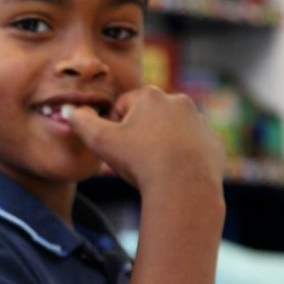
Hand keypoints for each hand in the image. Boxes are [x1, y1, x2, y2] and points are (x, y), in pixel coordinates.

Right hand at [65, 86, 225, 195]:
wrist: (185, 187)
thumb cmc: (140, 161)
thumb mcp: (99, 140)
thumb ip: (81, 121)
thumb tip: (70, 111)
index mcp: (150, 96)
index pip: (122, 106)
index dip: (113, 128)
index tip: (116, 147)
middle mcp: (178, 101)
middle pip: (147, 117)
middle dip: (138, 134)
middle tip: (133, 159)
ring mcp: (200, 122)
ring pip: (170, 131)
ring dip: (160, 144)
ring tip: (153, 168)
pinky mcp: (213, 142)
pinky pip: (191, 147)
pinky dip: (181, 158)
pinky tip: (173, 173)